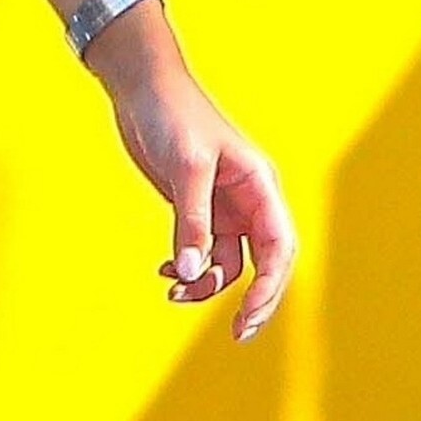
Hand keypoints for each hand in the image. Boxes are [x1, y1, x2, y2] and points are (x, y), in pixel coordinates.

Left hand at [100, 56, 296, 341]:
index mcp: (260, 185)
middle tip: (236, 333)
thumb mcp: (185, 167)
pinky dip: (186, 266)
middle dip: (252, 298)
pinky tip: (163, 271)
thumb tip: (190, 271)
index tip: (248, 317)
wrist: (142, 87)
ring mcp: (222, 206)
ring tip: (171, 290)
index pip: (279, 247)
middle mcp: (248, 199)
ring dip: (204, 283)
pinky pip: (201, 250)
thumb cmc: (172, 114)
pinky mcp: (195, 208)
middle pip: (263, 263)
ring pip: (228, 262)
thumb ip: (191, 220)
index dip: (271, 287)